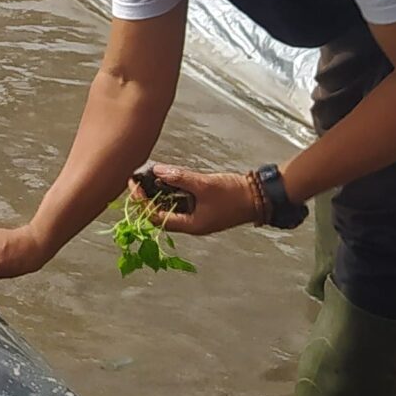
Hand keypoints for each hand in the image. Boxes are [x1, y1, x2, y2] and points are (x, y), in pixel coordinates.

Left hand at [131, 162, 262, 235]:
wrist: (260, 197)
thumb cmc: (234, 195)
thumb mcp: (204, 185)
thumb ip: (179, 178)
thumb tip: (157, 170)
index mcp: (190, 226)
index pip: (156, 217)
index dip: (142, 202)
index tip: (134, 184)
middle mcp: (191, 224)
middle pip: (160, 213)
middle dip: (147, 197)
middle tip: (138, 179)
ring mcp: (197, 216)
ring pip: (170, 206)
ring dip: (159, 192)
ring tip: (149, 176)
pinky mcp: (203, 207)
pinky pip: (181, 201)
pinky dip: (172, 190)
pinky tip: (167, 178)